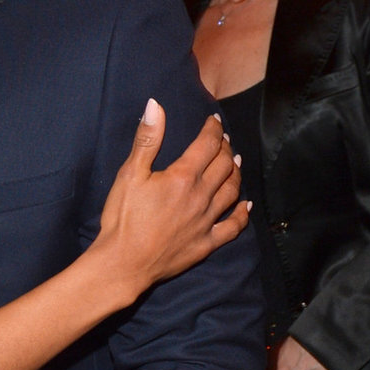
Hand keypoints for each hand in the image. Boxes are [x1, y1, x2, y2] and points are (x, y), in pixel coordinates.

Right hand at [95, 102, 247, 301]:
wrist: (123, 263)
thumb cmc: (122, 218)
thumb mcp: (129, 174)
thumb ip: (146, 140)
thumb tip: (155, 106)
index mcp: (183, 177)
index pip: (207, 145)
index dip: (213, 129)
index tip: (213, 121)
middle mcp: (201, 197)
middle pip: (224, 166)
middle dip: (225, 148)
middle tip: (222, 141)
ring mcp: (206, 221)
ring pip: (232, 191)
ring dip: (236, 174)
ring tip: (235, 163)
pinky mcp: (206, 243)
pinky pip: (232, 227)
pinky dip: (242, 214)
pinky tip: (247, 205)